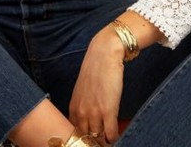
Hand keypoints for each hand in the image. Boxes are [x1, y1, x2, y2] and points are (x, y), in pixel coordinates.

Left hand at [69, 29, 125, 143]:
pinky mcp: (108, 110)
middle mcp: (81, 113)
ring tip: (109, 141)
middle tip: (100, 142)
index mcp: (74, 108)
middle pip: (86, 139)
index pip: (75, 134)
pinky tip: (116, 135)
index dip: (83, 139)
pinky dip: (114, 137)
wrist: (104, 53)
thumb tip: (88, 120)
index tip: (90, 140)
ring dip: (104, 141)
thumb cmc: (96, 69)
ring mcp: (94, 113)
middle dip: (93, 142)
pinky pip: (110, 134)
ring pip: (98, 139)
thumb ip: (83, 106)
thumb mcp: (83, 89)